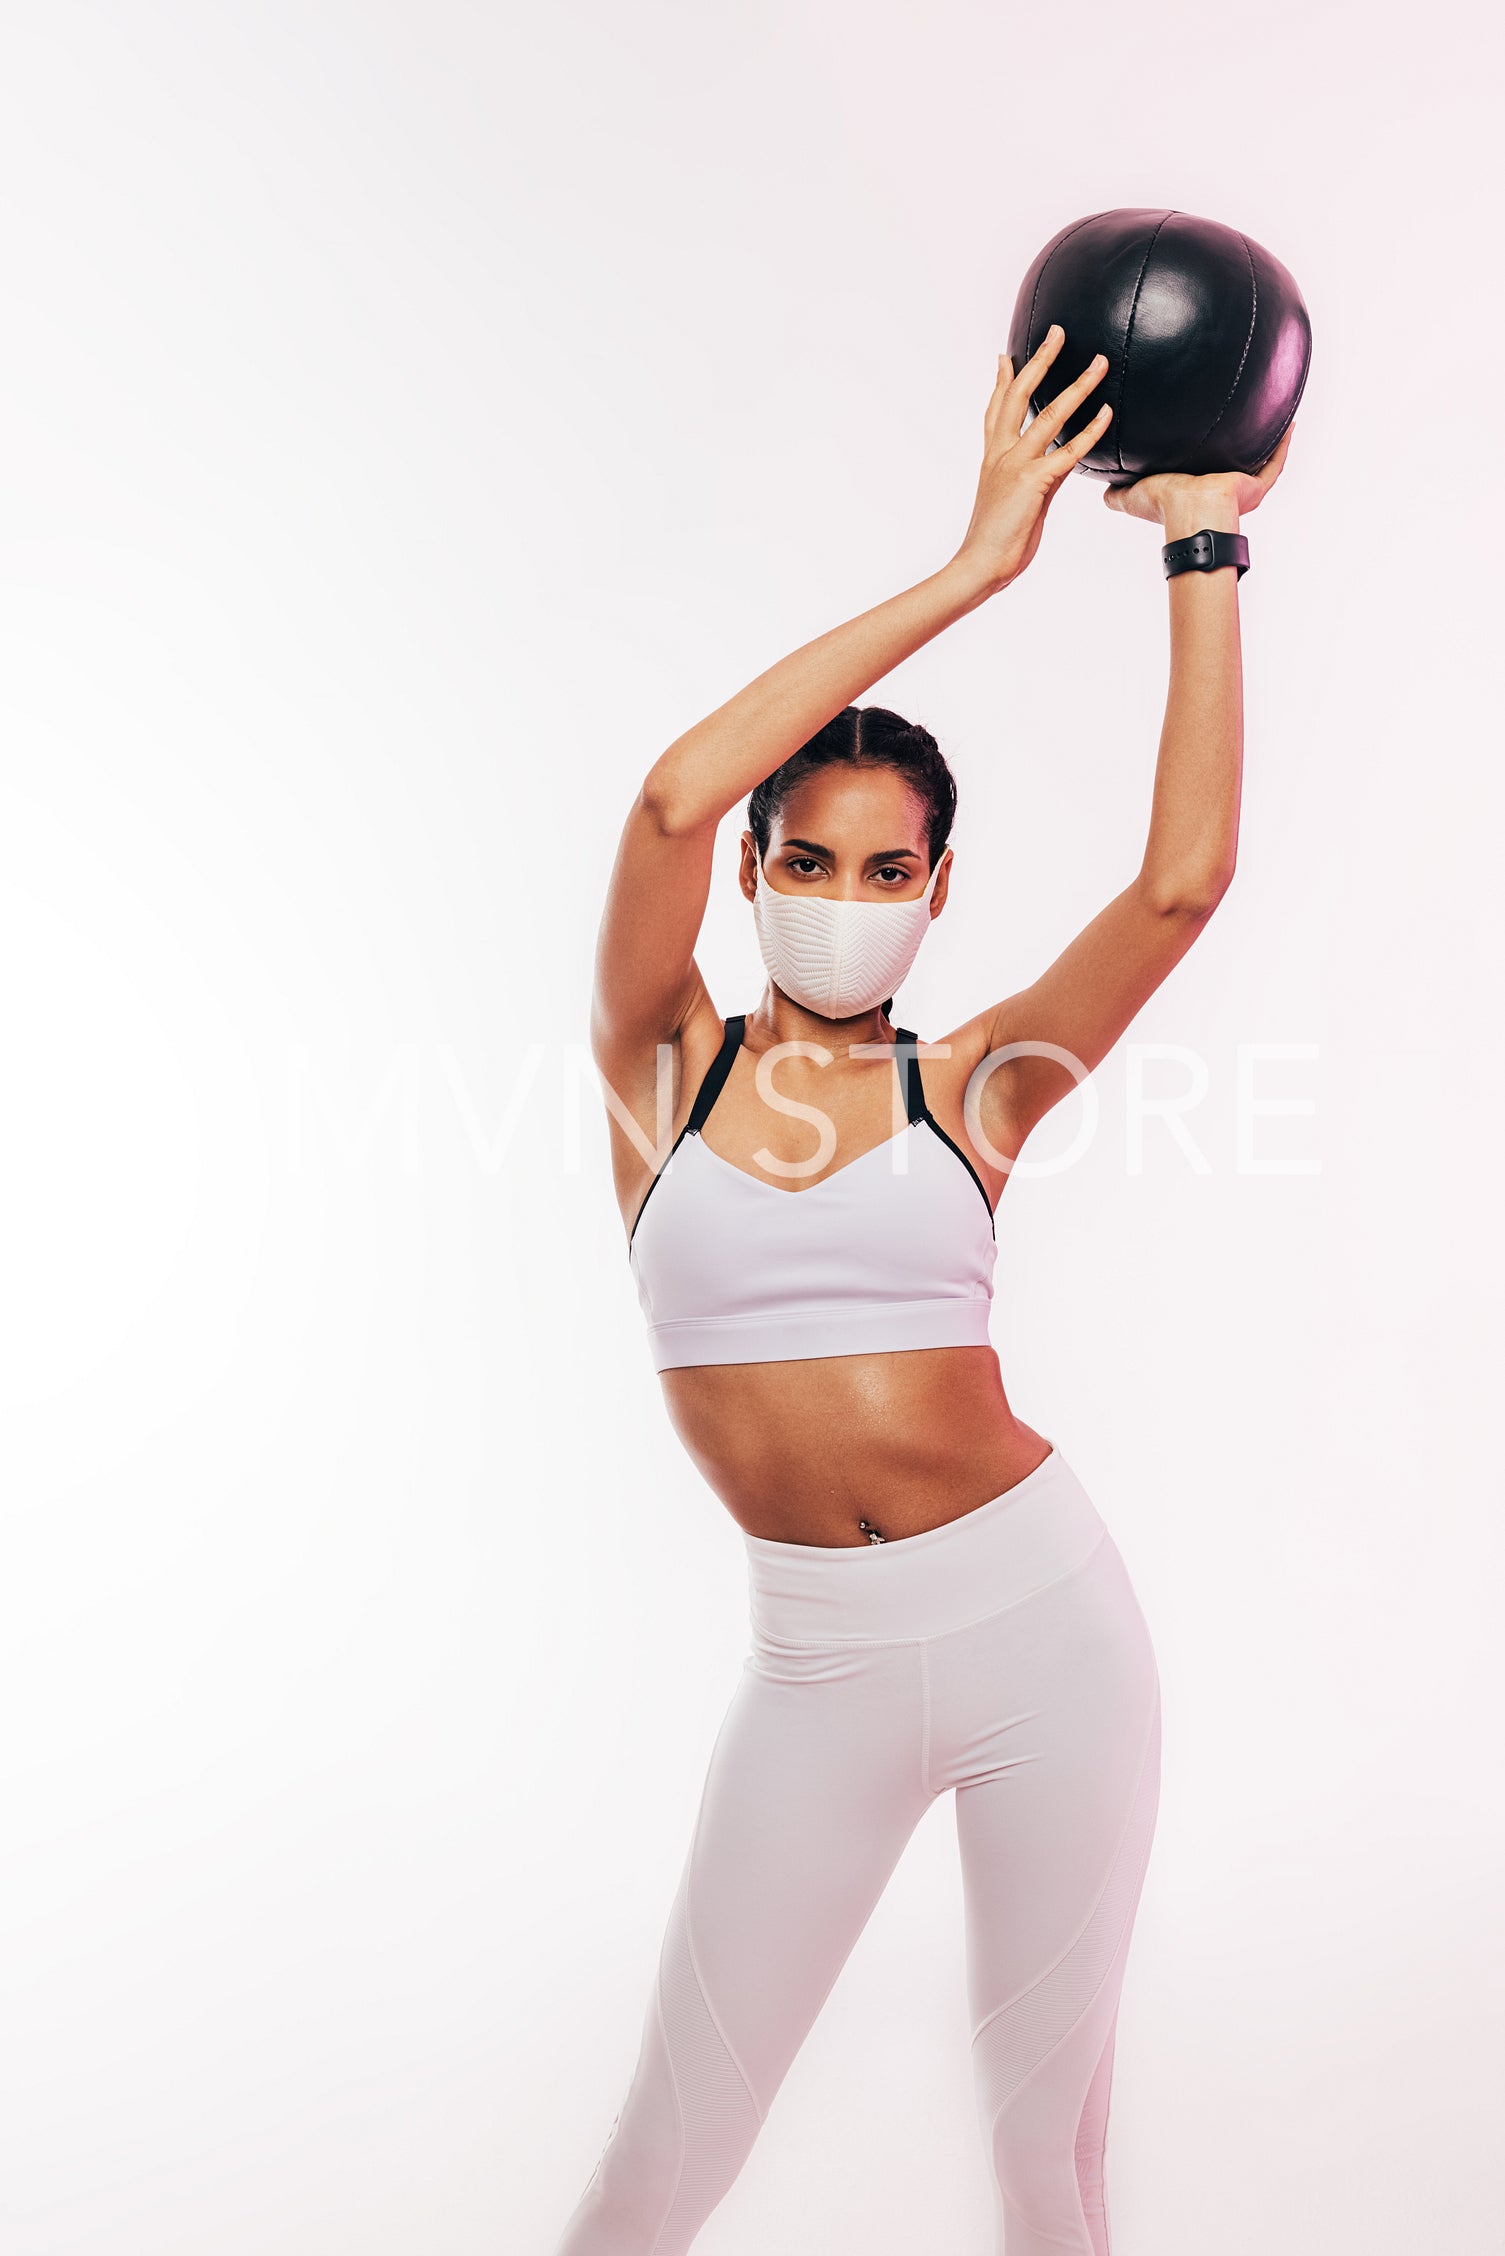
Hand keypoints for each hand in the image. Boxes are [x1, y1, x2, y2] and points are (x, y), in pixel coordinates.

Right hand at [953, 328, 1111, 588]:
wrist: (978, 566)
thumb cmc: (993, 544)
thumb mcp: (1011, 503)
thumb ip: (1031, 480)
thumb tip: (1052, 471)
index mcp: (992, 459)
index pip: (995, 411)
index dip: (1001, 382)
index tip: (1005, 356)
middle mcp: (1001, 455)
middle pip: (1019, 396)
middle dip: (1039, 361)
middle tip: (1057, 333)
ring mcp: (1017, 466)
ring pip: (1049, 415)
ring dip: (1078, 386)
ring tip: (1099, 363)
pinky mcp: (1034, 482)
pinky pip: (1068, 451)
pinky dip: (1090, 431)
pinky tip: (1106, 413)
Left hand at [1103, 421, 1294, 536]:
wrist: (1189, 509)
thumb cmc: (1164, 505)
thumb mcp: (1132, 495)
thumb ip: (1117, 493)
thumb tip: (1101, 491)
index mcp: (1198, 490)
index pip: (1203, 470)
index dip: (1203, 454)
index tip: (1204, 432)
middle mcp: (1223, 487)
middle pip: (1234, 461)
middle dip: (1239, 442)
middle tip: (1241, 415)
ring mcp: (1243, 487)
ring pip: (1260, 459)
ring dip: (1266, 438)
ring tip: (1271, 411)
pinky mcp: (1257, 484)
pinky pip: (1276, 460)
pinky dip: (1283, 442)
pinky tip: (1289, 421)